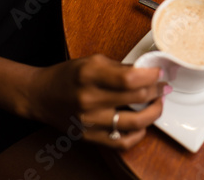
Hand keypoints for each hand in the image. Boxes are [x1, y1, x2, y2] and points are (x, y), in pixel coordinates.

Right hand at [28, 54, 169, 149]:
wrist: (40, 96)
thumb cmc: (68, 76)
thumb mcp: (93, 61)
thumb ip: (120, 67)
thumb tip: (148, 72)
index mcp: (89, 75)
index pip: (130, 78)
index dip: (152, 76)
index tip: (160, 73)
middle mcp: (89, 99)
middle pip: (137, 98)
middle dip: (158, 90)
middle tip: (163, 86)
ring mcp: (89, 122)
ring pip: (135, 123)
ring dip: (154, 113)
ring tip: (157, 104)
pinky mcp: (89, 137)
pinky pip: (122, 142)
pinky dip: (138, 134)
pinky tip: (142, 125)